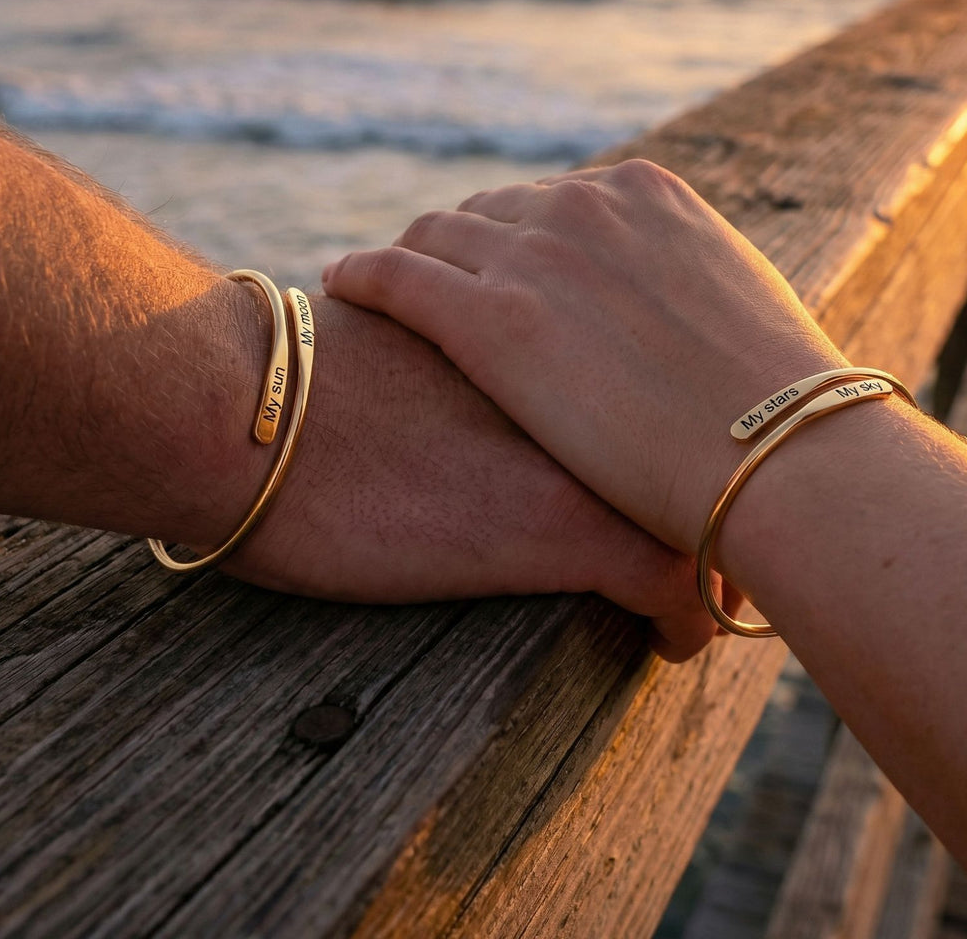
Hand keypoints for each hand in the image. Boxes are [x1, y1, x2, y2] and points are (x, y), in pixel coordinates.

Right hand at [224, 295, 721, 661]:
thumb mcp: (408, 341)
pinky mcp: (561, 525)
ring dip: (714, 549)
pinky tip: (674, 641)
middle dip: (715, 480)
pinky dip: (685, 617)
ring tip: (717, 590)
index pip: (661, 369)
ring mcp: (579, 448)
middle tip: (724, 527)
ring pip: (699, 504)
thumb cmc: (299, 385)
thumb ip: (462, 349)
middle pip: (696, 430)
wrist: (242, 413)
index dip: (688, 423)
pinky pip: (670, 582)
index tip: (699, 465)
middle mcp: (583, 375)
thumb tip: (462, 384)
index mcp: (550, 326)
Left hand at [321, 161, 842, 558]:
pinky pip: (393, 276)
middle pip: (487, 211)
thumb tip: (669, 316)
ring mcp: (533, 255)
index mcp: (647, 192)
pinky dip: (361, 275)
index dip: (513, 235)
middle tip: (431, 286)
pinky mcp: (488, 318)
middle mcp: (584, 205)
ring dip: (406, 258)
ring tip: (378, 286)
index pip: (550, 200)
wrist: (778, 454)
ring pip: (433, 235)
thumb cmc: (776, 405)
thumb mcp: (735, 302)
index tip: (492, 265)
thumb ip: (681, 283)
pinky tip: (340, 285)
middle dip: (459, 247)